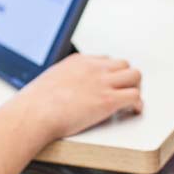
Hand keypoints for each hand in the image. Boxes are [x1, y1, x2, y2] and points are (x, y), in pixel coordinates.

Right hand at [15, 53, 142, 139]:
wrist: (35, 113)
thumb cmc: (37, 102)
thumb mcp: (50, 80)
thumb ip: (64, 80)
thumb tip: (64, 91)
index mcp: (78, 61)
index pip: (105, 60)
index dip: (109, 74)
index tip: (108, 84)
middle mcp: (93, 68)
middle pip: (124, 64)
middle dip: (125, 78)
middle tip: (123, 92)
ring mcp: (102, 83)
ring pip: (135, 75)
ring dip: (134, 87)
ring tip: (130, 101)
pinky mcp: (108, 100)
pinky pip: (135, 96)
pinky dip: (138, 104)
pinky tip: (133, 111)